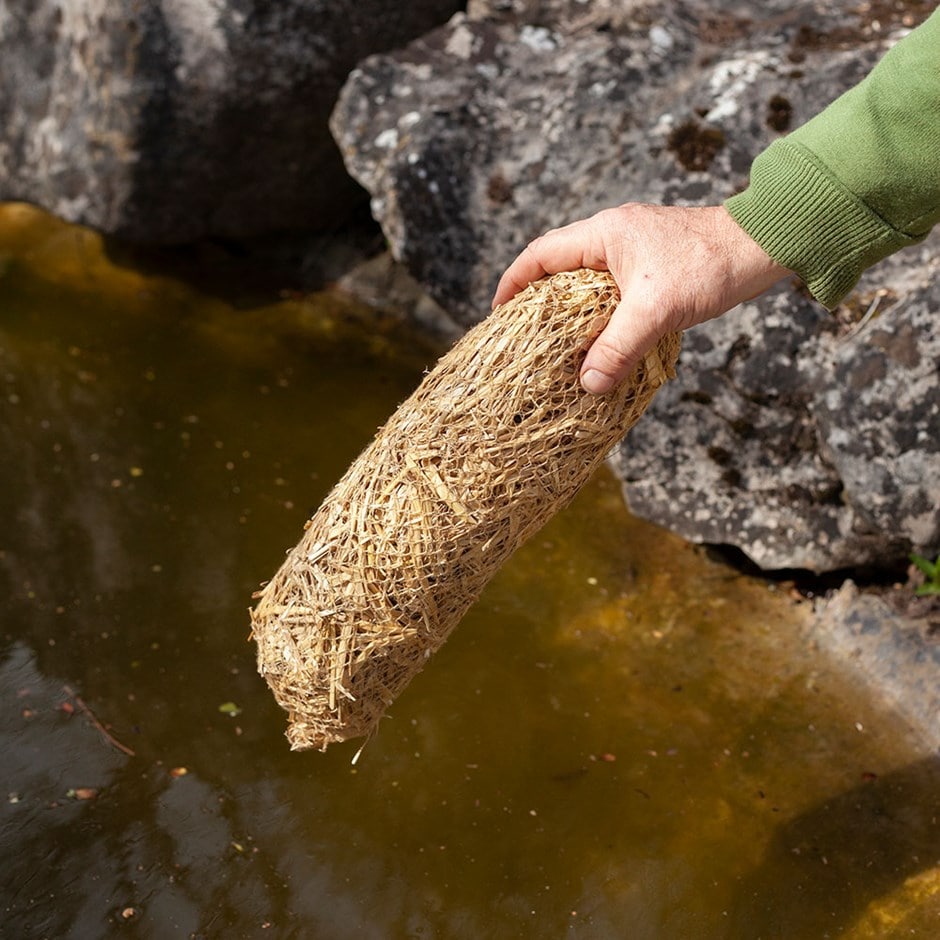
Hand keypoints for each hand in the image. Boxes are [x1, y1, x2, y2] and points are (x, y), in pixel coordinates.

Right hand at [492, 204, 790, 393]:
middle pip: (559, 267)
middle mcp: (614, 236)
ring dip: (571, 310)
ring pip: (586, 281)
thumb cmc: (709, 265)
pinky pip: (612, 290)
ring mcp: (635, 249)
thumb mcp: (657, 310)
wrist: (765, 244)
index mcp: (603, 234)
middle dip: (538, 300)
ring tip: (558, 344)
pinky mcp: (654, 264)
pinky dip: (600, 313)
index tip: (498, 312)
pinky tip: (603, 339)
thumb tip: (588, 384)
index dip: (513, 281)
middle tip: (524, 336)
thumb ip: (619, 347)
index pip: (541, 254)